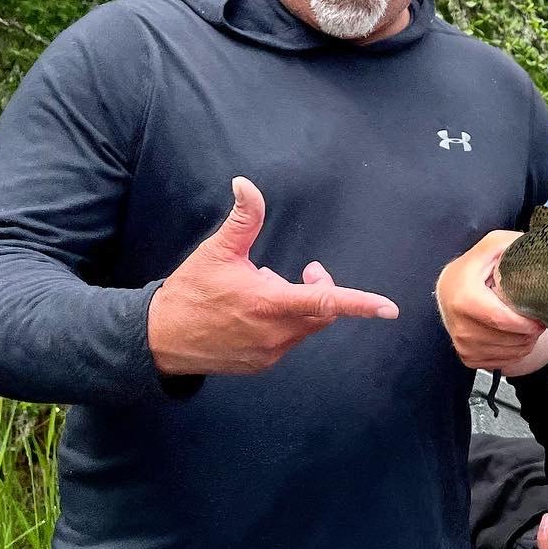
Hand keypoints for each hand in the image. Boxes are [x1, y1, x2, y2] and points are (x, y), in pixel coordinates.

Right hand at [148, 177, 398, 375]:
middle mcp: (275, 334)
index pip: (326, 303)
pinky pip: (287, 341)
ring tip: (266, 292)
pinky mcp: (261, 365)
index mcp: (270, 305)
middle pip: (322, 312)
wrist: (158, 339)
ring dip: (299, 307)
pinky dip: (284, 324)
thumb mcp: (217, 251)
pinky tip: (255, 314)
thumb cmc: (191, 291)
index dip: (361, 304)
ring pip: (305, 327)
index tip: (389, 308)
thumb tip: (246, 183)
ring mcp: (269, 354)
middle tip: (303, 271)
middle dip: (321, 290)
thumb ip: (243, 218)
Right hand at [435, 230, 547, 373]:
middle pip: (505, 338)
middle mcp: (457, 320)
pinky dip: (513, 353)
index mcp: (462, 293)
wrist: (453, 287)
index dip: (524, 322)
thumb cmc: (478, 266)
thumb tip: (537, 256)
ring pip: (505, 353)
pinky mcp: (465, 355)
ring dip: (523, 343)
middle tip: (537, 320)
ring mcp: (459, 341)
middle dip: (528, 333)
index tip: (539, 318)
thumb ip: (513, 247)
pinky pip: (498, 362)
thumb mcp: (494, 245)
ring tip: (527, 326)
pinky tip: (514, 336)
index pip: (499, 318)